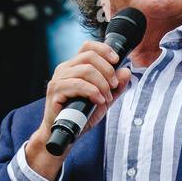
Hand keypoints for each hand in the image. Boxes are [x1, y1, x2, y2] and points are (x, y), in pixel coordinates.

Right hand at [26, 40, 131, 177]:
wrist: (66, 134)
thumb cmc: (82, 115)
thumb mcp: (104, 99)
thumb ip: (116, 86)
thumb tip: (126, 71)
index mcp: (74, 66)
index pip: (88, 46)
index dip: (104, 49)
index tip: (116, 60)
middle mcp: (65, 69)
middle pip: (90, 56)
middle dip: (108, 70)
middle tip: (113, 86)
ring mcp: (58, 79)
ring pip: (86, 70)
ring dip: (102, 84)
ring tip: (106, 98)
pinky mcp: (55, 91)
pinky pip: (78, 84)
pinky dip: (93, 92)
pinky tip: (98, 101)